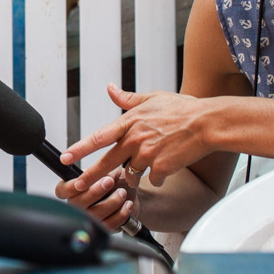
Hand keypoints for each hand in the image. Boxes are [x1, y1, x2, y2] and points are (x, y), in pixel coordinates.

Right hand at [55, 165, 135, 232]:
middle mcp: (77, 205)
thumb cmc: (116, 181)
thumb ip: (102, 171)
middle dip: (95, 192)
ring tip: (122, 192)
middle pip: (78, 203)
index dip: (70, 187)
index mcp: (73, 188)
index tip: (83, 181)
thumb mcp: (109, 170)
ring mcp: (88, 218)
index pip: (62, 190)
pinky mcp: (101, 228)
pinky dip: (121, 214)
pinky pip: (109, 224)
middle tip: (109, 182)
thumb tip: (99, 174)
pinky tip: (127, 204)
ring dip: (112, 202)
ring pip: (95, 214)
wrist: (130, 194)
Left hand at [59, 83, 214, 186]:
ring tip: (149, 162)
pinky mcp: (161, 168)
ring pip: (131, 173)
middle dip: (90, 176)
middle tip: (78, 185)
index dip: (79, 148)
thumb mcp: (152, 97)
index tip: (65, 157)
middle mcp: (135, 139)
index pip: (98, 137)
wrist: (207, 123)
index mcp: (130, 121)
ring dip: (134, 173)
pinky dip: (157, 177)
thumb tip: (110, 88)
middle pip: (107, 162)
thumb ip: (128, 98)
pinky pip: (152, 180)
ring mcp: (148, 155)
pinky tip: (166, 166)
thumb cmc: (183, 109)